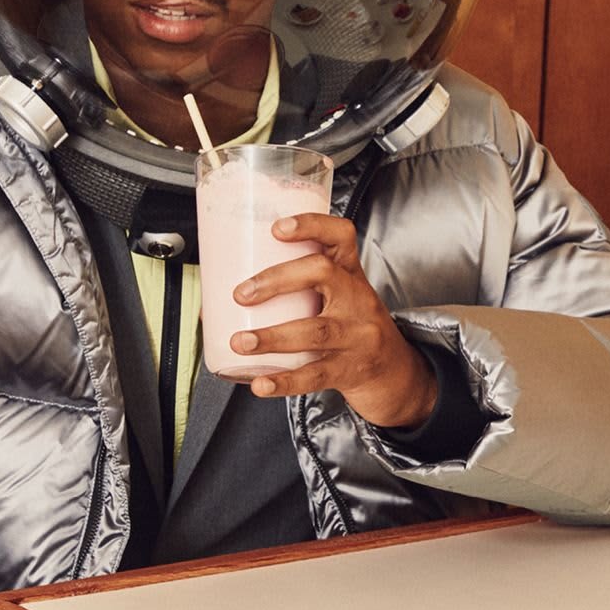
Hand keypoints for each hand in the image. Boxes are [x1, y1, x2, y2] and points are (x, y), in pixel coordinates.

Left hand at [230, 212, 437, 426]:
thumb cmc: (351, 325)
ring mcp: (356, 335)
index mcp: (350, 273)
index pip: (340, 235)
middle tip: (241, 293)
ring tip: (239, 341)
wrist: (394, 371)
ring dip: (272, 337)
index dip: (311, 226)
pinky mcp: (350, 369)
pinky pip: (315, 375)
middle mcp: (357, 298)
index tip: (277, 228)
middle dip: (277, 280)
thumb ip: (293, 289)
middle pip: (323, 275)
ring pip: (316, 331)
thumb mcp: (338, 296)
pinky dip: (284, 381)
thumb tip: (215, 299)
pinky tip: (260, 384)